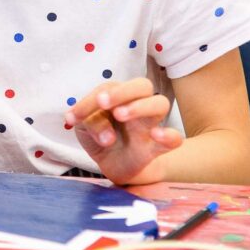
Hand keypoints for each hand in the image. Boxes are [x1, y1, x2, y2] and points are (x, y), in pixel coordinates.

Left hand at [65, 78, 182, 185]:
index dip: (91, 98)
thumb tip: (102, 131)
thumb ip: (90, 122)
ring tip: (119, 115)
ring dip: (139, 106)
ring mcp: (149, 125)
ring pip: (160, 104)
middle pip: (142, 85)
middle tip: (103, 103)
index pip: (111, 86)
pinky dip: (169, 135)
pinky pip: (175, 138)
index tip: (75, 117)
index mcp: (118, 98)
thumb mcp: (86, 128)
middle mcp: (137, 106)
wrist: (113, 165)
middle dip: (122, 91)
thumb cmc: (100, 137)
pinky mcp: (157, 147)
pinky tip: (156, 135)